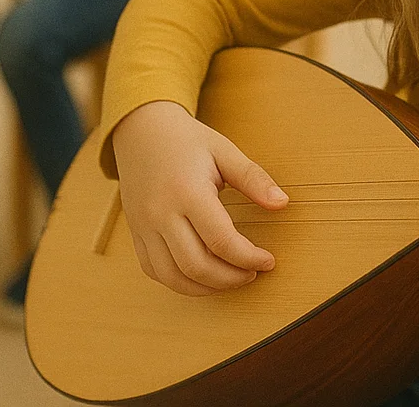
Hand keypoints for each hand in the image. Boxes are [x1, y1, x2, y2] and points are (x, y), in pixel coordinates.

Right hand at [112, 100, 287, 296]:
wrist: (141, 131)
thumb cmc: (186, 141)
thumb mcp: (224, 151)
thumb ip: (253, 178)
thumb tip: (283, 203)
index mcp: (187, 192)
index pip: (221, 241)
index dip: (249, 258)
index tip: (268, 261)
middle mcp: (161, 213)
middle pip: (197, 266)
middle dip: (231, 278)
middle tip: (252, 273)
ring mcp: (144, 227)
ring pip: (173, 277)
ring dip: (206, 287)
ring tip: (230, 278)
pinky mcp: (136, 233)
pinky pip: (154, 271)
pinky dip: (179, 282)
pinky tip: (202, 275)